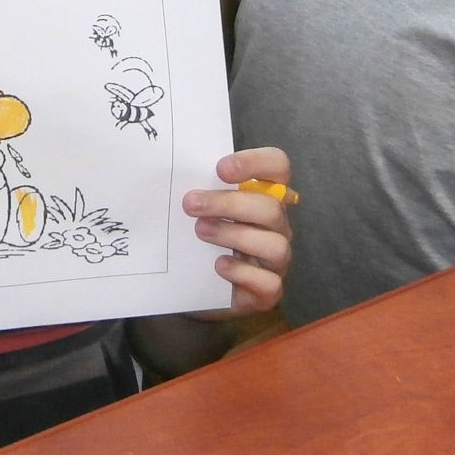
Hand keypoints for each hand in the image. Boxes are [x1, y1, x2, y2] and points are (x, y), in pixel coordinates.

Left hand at [181, 147, 292, 315]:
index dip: (255, 163)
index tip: (221, 169)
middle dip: (229, 203)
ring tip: (201, 232)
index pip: (278, 166)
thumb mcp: (202, 211)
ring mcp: (276, 260)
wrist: (199, 288)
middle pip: (271, 207)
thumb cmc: (204, 239)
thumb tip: (176, 175)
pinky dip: (242, 273)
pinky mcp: (269, 292)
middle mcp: (277, 226)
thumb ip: (201, 192)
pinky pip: (269, 283)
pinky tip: (218, 266)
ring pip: (275, 245)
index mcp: (265, 196)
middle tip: (191, 204)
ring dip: (235, 235)